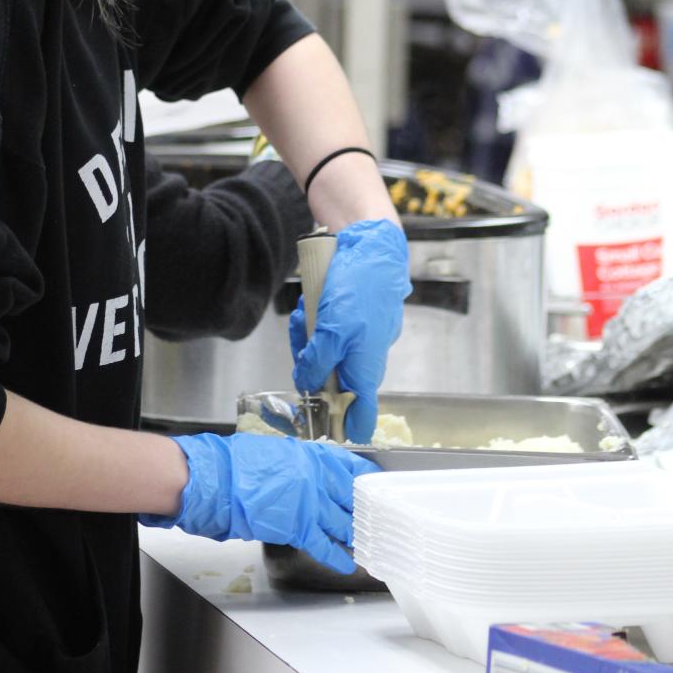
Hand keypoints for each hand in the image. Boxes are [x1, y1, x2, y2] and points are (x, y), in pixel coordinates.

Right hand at [139, 431, 376, 573]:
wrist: (218, 480)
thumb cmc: (237, 462)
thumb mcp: (275, 451)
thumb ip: (296, 463)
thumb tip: (305, 474)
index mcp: (310, 455)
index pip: (349, 466)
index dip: (365, 477)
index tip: (376, 485)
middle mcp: (316, 477)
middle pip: (350, 496)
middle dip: (362, 510)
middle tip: (375, 519)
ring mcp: (310, 502)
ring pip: (342, 520)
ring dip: (354, 532)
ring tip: (367, 542)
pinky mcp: (298, 526)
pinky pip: (324, 544)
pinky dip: (337, 556)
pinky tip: (348, 564)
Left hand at [290, 220, 409, 444]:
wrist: (370, 242)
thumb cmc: (360, 287)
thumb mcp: (332, 329)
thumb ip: (319, 361)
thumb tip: (308, 384)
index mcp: (367, 367)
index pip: (362, 414)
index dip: (343, 425)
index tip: (322, 430)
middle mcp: (363, 355)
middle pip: (330, 380)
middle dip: (309, 363)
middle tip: (302, 346)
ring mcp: (355, 335)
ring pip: (321, 352)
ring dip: (306, 336)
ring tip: (303, 317)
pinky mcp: (345, 316)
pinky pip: (322, 328)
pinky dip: (311, 318)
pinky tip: (307, 304)